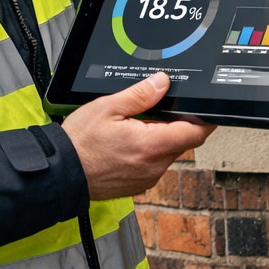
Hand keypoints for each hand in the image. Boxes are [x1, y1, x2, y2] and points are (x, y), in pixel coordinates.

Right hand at [62, 72, 214, 200]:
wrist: (62, 172)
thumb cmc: (80, 142)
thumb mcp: (108, 107)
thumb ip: (140, 94)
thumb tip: (162, 82)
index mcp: (151, 145)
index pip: (195, 133)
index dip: (204, 120)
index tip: (206, 111)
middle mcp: (154, 166)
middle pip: (181, 142)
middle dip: (173, 125)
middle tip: (153, 111)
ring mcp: (148, 178)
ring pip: (167, 154)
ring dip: (158, 139)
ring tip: (132, 128)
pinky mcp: (139, 185)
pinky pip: (153, 165)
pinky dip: (147, 153)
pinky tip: (126, 145)